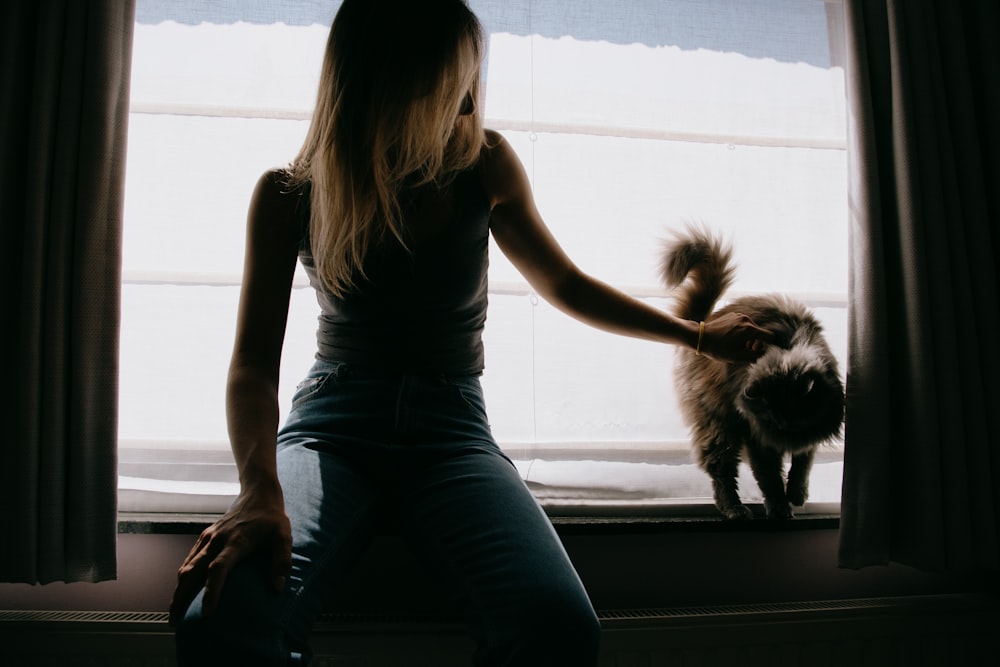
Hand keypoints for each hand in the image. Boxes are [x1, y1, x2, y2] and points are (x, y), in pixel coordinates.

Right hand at [168, 485, 291, 625]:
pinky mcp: (206, 536)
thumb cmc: (272, 519)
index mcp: (236, 542)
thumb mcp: (284, 537)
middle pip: (192, 571)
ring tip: (174, 612)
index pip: (218, 569)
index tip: (206, 612)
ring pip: (186, 566)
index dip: (212, 591)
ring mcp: (209, 537)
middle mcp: (217, 540)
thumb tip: (277, 588)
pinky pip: (189, 558)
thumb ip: (281, 562)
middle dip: (181, 597)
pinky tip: (181, 590)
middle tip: (175, 621)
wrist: (258, 494)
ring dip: (178, 589)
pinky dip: (183, 576)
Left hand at [697, 312, 775, 362]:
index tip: (755, 351)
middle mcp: (746, 319)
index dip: (766, 345)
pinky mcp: (733, 315)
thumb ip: (753, 356)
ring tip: (735, 345)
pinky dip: (741, 332)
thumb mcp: (736, 357)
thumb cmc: (717, 349)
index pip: (770, 336)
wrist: (700, 337)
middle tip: (742, 350)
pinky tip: (730, 338)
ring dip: (748, 338)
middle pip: (760, 333)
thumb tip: (763, 352)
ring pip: (752, 329)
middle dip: (755, 343)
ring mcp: (739, 315)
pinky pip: (744, 324)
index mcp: (749, 329)